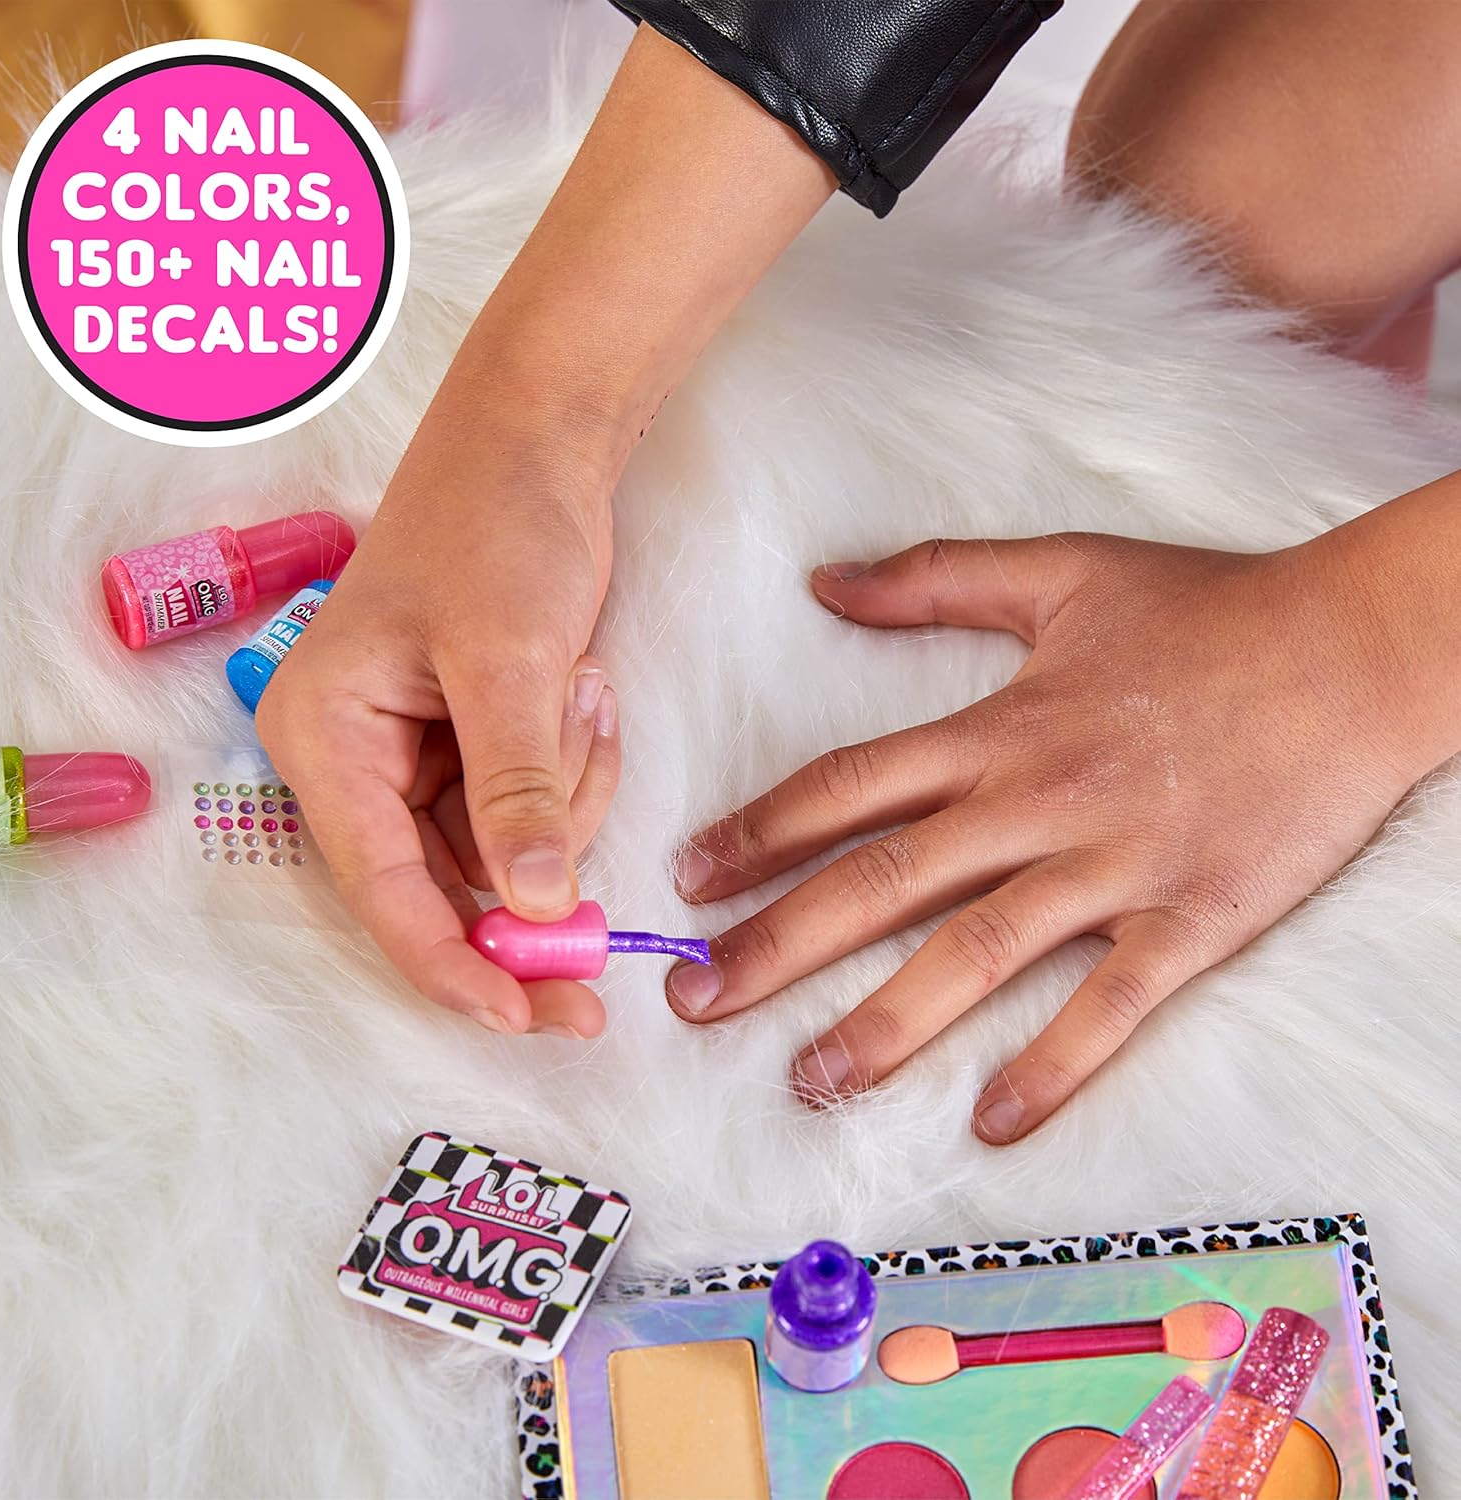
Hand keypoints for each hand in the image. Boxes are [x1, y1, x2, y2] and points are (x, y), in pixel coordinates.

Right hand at [258, 394, 618, 1039]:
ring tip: (583, 692)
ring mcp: (419, 759)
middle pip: (445, 888)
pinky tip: (585, 691)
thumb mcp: (508, 660)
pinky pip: (537, 809)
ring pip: (506, 853)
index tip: (527, 1018)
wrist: (536, 446)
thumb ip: (518, 790)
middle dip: (532, 895)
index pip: (383, 890)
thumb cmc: (495, 527)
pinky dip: (578, 772)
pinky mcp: (475, 746)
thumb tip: (539, 911)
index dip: (453, 963)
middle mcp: (358, 763)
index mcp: (324, 741)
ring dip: (569, 798)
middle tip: (603, 962)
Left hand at [667, 519, 1457, 1140]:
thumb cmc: (1208, 610)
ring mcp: (1114, 869)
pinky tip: (989, 1124)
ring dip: (882, 1025)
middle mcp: (1038, 803)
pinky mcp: (1191, 921)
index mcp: (1001, 728)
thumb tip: (823, 581)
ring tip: (808, 1080)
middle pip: (882, 885)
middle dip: (776, 944)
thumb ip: (935, 579)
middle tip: (693, 999)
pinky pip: (1110, 1009)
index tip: (690, 879)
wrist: (1357, 652)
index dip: (759, 833)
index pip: (848, 788)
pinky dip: (1051, 1068)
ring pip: (975, 958)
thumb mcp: (1062, 571)